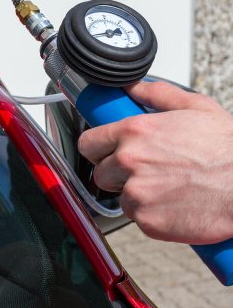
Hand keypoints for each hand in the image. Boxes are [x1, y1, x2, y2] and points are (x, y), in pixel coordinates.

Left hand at [78, 81, 232, 243]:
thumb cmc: (227, 148)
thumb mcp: (194, 107)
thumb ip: (156, 94)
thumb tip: (133, 86)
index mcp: (134, 132)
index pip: (88, 142)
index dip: (96, 148)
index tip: (103, 152)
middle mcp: (128, 161)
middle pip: (100, 172)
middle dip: (116, 173)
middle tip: (143, 171)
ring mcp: (136, 192)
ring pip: (120, 197)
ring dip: (136, 195)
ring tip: (165, 188)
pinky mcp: (148, 221)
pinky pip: (138, 218)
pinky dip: (152, 215)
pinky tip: (173, 205)